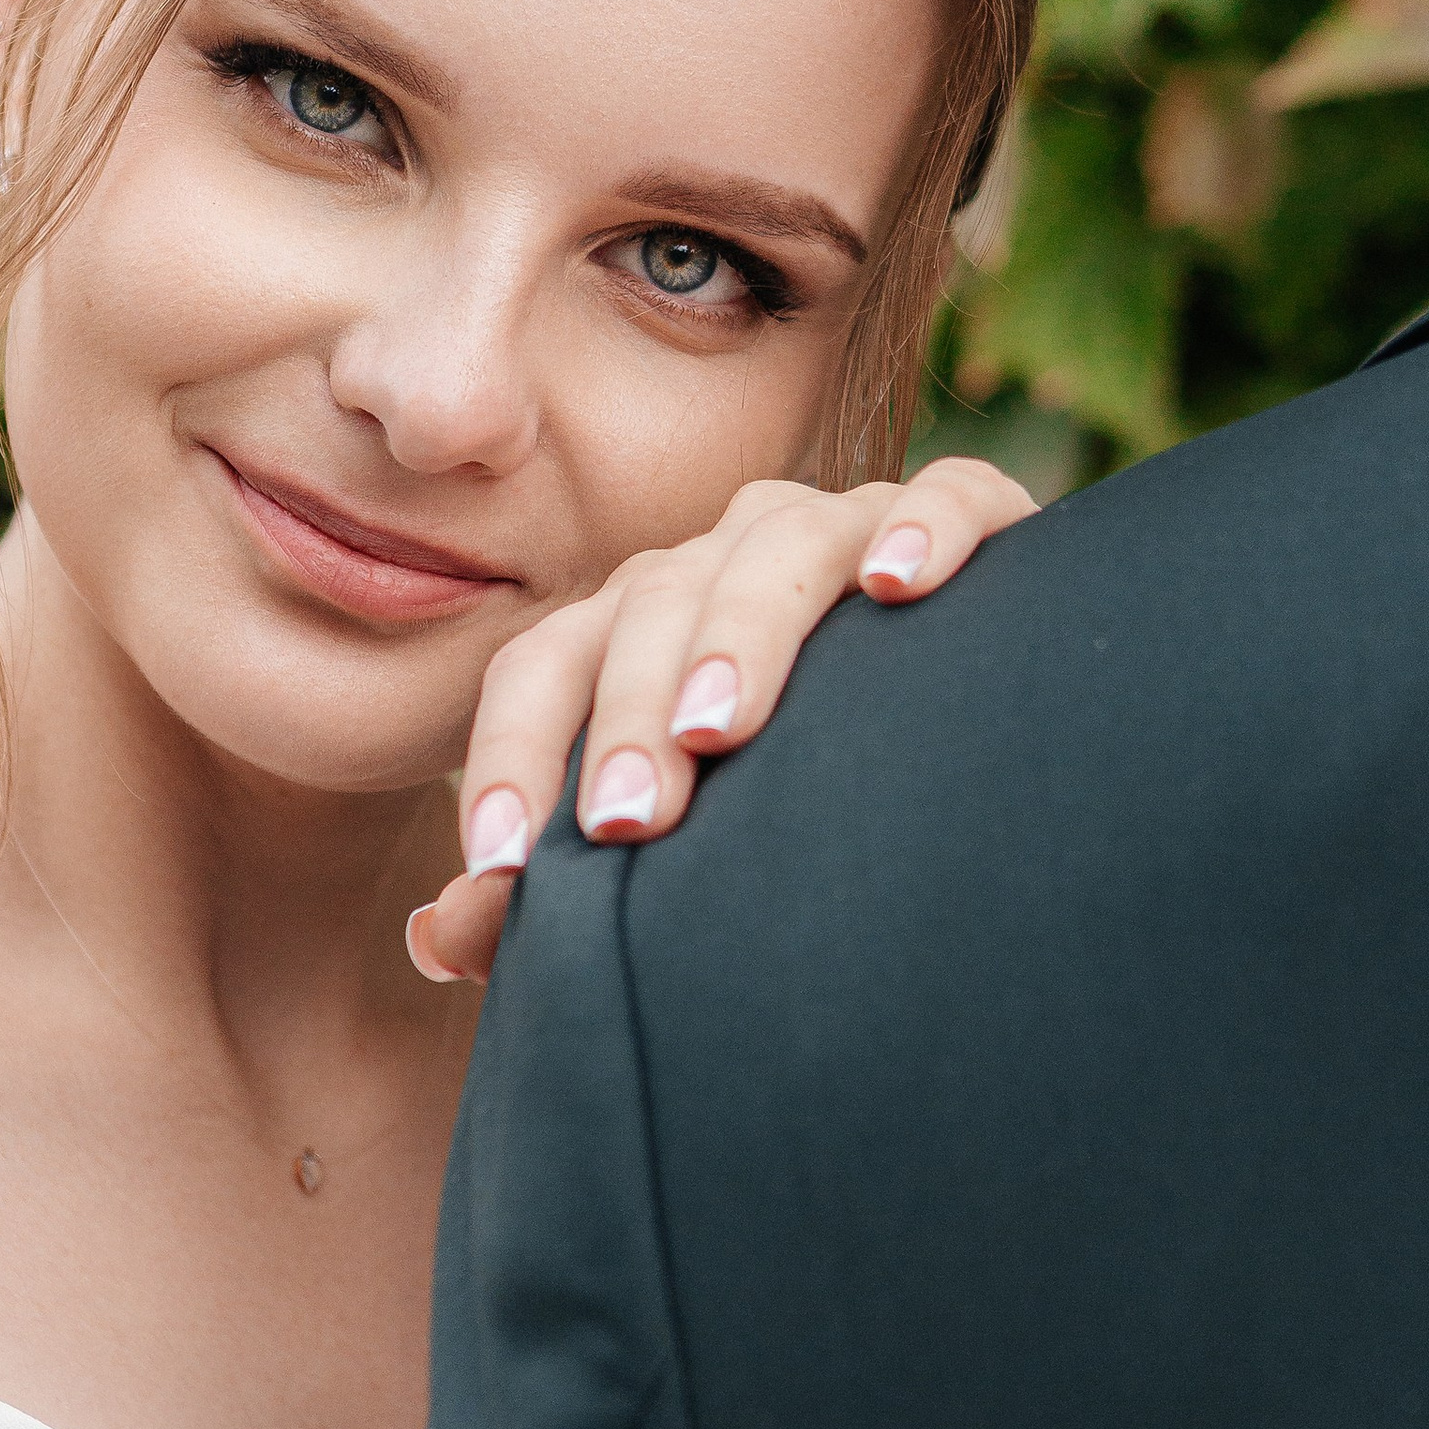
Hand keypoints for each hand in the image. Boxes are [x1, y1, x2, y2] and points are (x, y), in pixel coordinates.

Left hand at [406, 461, 1038, 982]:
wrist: (986, 751)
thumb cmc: (804, 815)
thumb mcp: (682, 861)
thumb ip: (558, 897)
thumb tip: (441, 935)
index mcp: (642, 631)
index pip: (545, 669)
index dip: (512, 759)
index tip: (502, 869)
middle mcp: (728, 561)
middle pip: (649, 606)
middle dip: (628, 717)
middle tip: (628, 823)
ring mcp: (845, 529)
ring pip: (777, 545)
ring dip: (744, 633)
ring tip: (722, 727)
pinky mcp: (973, 516)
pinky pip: (950, 492)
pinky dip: (926, 526)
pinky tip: (900, 586)